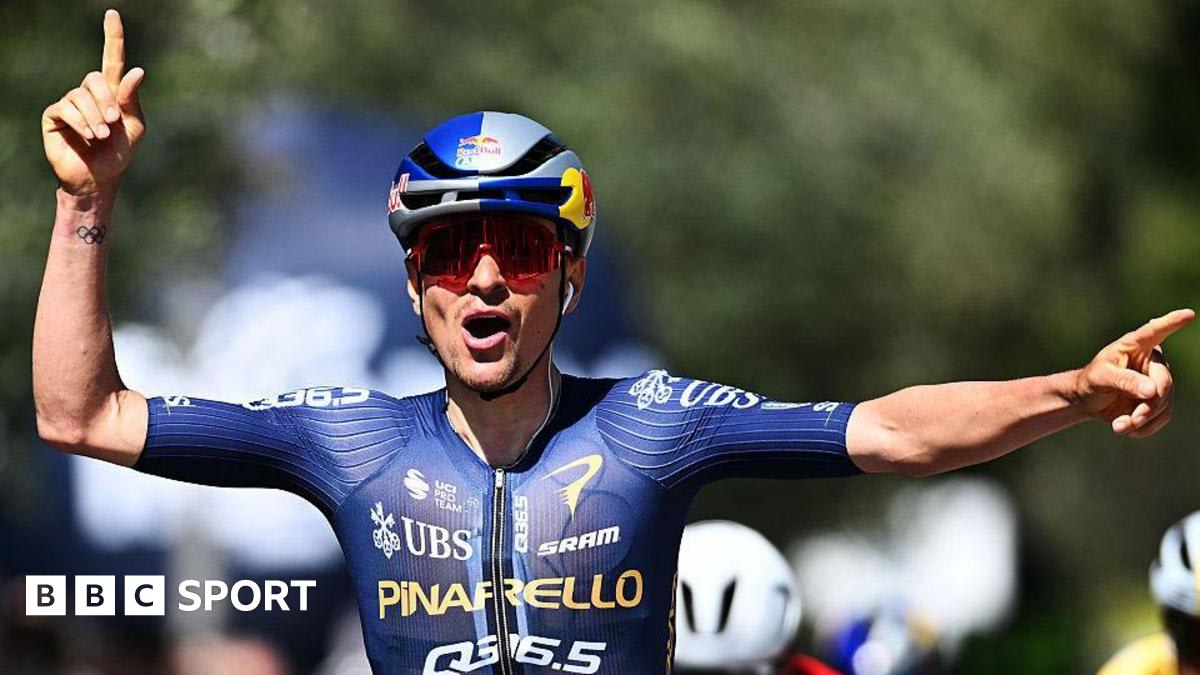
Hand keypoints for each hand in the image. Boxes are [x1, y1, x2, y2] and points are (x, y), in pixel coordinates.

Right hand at [42, 10, 145, 197]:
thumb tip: (137, 70)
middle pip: (94, 78)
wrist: (99, 178)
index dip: (113, 37)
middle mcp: (89, 93)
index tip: (112, 13)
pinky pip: (66, 108)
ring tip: (101, 136)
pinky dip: (80, 122)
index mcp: (112, 93)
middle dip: (106, 101)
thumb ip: (132, 100)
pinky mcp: (54, 114)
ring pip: (80, 95)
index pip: (112, 59)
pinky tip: (88, 136)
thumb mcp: (134, 127)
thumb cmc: (119, 154)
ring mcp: (70, 102)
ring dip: (95, 118)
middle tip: (113, 123)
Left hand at [1074, 308, 1193, 436]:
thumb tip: (1152, 390)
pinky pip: (1162, 416)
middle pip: (1164, 383)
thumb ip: (1124, 381)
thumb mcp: (1101, 377)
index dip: (1172, 322)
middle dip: (1149, 405)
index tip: (1188, 314)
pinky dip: (1145, 427)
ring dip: (1144, 419)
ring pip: (1164, 403)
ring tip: (1119, 427)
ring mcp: (1158, 380)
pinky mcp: (1159, 400)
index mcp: (1135, 345)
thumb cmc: (1091, 381)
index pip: (1156, 331)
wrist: (1088, 400)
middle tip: (1133, 420)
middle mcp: (1152, 360)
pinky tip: (1126, 429)